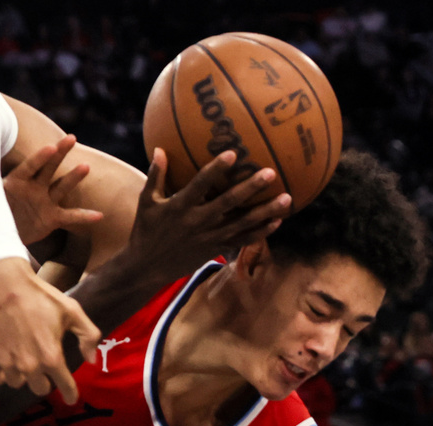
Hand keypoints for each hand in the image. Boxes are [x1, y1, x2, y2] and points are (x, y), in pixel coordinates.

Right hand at [0, 258, 99, 403]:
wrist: (3, 283)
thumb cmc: (40, 295)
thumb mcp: (72, 310)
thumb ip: (88, 336)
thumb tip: (91, 359)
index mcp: (52, 356)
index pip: (65, 387)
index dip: (70, 394)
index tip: (71, 399)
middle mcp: (30, 366)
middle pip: (39, 389)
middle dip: (44, 381)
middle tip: (43, 367)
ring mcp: (8, 363)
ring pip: (17, 384)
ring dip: (22, 376)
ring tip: (23, 360)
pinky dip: (1, 375)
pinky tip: (5, 363)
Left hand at [3, 134, 103, 244]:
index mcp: (16, 182)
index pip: (29, 167)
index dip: (39, 158)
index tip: (50, 147)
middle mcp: (34, 188)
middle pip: (49, 168)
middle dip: (60, 154)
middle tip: (71, 138)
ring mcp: (45, 202)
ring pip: (62, 187)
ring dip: (73, 178)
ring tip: (85, 167)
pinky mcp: (52, 218)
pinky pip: (71, 217)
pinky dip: (84, 216)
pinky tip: (100, 215)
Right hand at [124, 148, 291, 281]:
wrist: (146, 268)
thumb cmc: (146, 231)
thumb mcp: (146, 203)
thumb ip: (155, 175)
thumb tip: (159, 149)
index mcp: (180, 207)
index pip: (200, 184)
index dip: (216, 169)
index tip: (233, 154)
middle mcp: (198, 221)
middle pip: (229, 203)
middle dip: (250, 188)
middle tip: (270, 173)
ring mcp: (209, 237)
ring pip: (242, 223)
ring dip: (265, 211)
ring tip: (287, 198)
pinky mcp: (216, 249)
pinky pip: (242, 240)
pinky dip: (260, 232)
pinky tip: (277, 222)